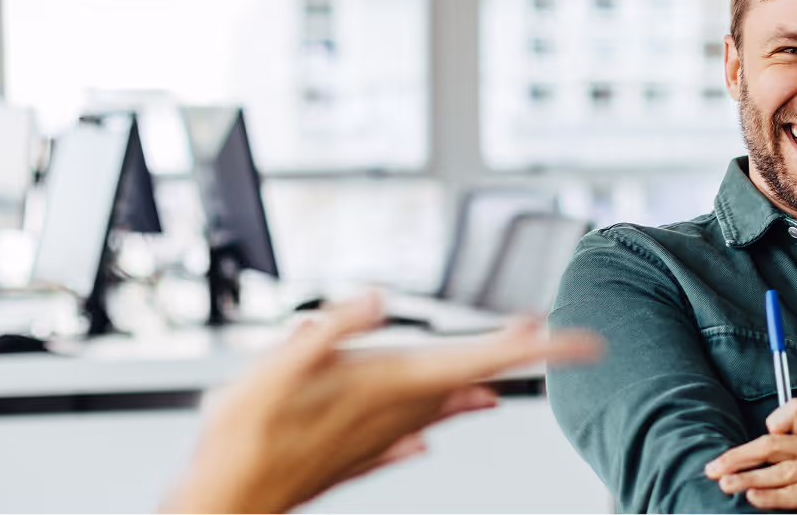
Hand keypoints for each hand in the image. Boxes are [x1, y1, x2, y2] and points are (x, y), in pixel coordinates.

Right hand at [165, 293, 601, 512]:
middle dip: (518, 357)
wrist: (224, 504)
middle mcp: (393, 412)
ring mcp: (376, 436)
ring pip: (444, 406)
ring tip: (508, 373)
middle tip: (565, 343)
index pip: (476, 359)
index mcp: (386, 384)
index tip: (572, 340)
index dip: (526, 347)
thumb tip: (377, 302)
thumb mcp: (277, 369)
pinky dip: (433, 424)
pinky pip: (408, 436)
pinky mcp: (355, 454)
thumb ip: (329, 332)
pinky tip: (433, 432)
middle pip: (471, 377)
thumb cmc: (243, 440)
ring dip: (479, 385)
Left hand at [704, 399, 796, 512]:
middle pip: (773, 444)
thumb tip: (761, 470)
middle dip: (738, 456)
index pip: (791, 415)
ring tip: (725, 484)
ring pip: (780, 469)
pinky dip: (772, 496)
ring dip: (747, 478)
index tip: (750, 445)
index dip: (770, 424)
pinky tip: (753, 498)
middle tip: (713, 468)